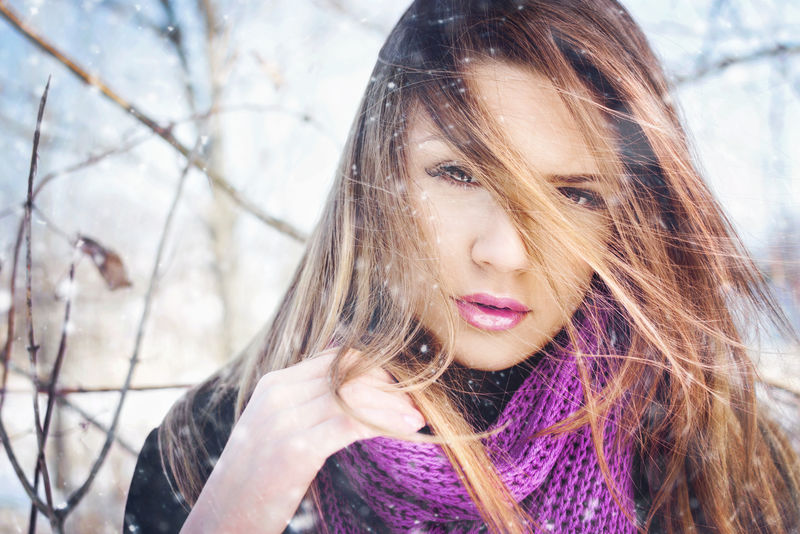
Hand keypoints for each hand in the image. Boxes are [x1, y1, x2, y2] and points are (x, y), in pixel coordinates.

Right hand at [179, 349, 425, 532]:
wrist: (219, 523)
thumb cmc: (253, 485)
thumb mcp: (273, 435)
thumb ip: (304, 409)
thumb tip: (349, 401)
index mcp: (273, 386)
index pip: (335, 359)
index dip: (373, 369)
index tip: (400, 388)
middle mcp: (278, 394)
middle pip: (349, 371)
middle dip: (389, 385)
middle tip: (416, 403)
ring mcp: (284, 419)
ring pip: (356, 394)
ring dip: (394, 405)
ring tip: (418, 418)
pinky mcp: (295, 447)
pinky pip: (353, 422)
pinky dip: (385, 423)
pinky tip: (407, 430)